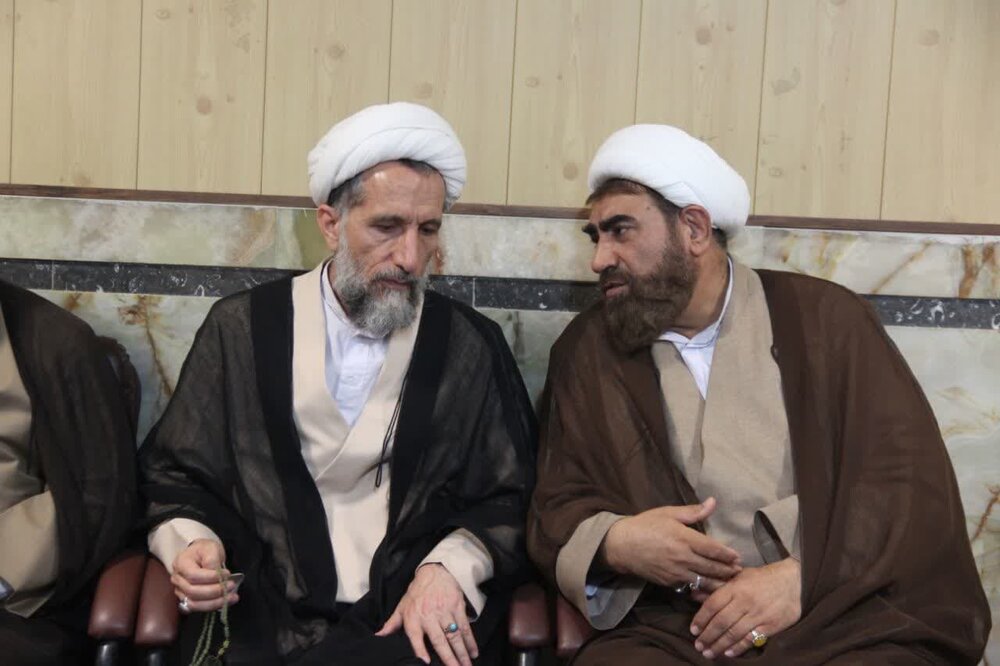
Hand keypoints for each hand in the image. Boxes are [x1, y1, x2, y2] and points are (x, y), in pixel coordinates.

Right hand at [171, 538, 238, 612]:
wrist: (200, 556)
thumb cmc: (205, 551)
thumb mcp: (210, 548)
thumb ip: (212, 560)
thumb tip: (216, 574)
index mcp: (180, 563)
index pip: (193, 576)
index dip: (211, 577)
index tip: (227, 573)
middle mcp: (177, 579)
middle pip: (193, 592)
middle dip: (215, 591)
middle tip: (231, 585)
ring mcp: (180, 591)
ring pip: (194, 604)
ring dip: (215, 603)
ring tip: (232, 597)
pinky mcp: (187, 600)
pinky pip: (198, 608)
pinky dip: (213, 606)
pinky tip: (226, 601)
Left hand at [376, 563, 476, 665]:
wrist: (435, 572)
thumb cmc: (417, 592)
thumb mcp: (402, 606)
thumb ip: (392, 623)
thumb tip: (379, 636)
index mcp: (413, 617)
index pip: (416, 636)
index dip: (420, 649)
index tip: (426, 662)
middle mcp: (429, 615)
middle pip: (440, 640)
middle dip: (449, 657)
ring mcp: (445, 611)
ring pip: (454, 635)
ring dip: (462, 652)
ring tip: (466, 665)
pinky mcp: (457, 606)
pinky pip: (465, 626)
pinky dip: (470, 640)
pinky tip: (473, 651)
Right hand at [600, 497, 741, 592]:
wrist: (621, 546)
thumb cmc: (645, 525)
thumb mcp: (668, 513)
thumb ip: (693, 511)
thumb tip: (713, 502)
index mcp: (684, 538)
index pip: (712, 549)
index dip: (727, 554)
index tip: (737, 556)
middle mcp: (682, 557)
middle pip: (712, 567)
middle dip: (727, 570)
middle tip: (739, 571)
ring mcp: (676, 572)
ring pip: (703, 581)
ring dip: (718, 582)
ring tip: (729, 583)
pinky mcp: (669, 583)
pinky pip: (690, 588)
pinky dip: (702, 589)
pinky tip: (709, 589)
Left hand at [689, 557, 801, 659]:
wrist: (795, 582)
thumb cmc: (763, 578)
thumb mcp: (740, 576)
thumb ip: (718, 586)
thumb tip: (695, 593)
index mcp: (735, 587)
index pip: (712, 605)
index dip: (701, 619)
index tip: (693, 630)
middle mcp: (745, 602)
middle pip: (721, 622)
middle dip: (707, 636)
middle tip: (698, 646)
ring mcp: (758, 614)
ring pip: (734, 633)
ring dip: (719, 645)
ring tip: (709, 653)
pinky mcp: (771, 626)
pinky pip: (751, 639)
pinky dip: (738, 648)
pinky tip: (728, 653)